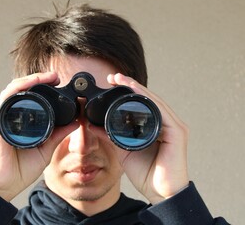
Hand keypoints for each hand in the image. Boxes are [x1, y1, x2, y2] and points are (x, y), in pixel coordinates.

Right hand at [0, 72, 77, 201]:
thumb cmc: (21, 168)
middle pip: (23, 90)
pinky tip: (31, 83)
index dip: (45, 88)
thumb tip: (76, 121)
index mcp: (21, 121)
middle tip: (56, 77)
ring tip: (48, 77)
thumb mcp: (47, 148)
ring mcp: (2, 117)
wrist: (4, 184)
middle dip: (39, 80)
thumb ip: (59, 134)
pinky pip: (6, 98)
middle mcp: (11, 116)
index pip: (32, 98)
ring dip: (31, 80)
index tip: (60, 83)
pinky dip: (19, 88)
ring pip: (15, 89)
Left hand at [107, 73, 188, 203]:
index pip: (140, 104)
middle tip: (113, 77)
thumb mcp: (122, 150)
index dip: (126, 92)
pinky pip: (162, 112)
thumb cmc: (146, 173)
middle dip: (130, 86)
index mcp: (154, 126)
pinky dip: (149, 101)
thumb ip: (110, 136)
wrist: (161, 192)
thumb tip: (91, 125)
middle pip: (147, 99)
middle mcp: (166, 123)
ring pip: (154, 102)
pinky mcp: (177, 132)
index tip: (110, 83)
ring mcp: (174, 126)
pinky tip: (137, 93)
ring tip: (122, 79)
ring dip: (138, 89)